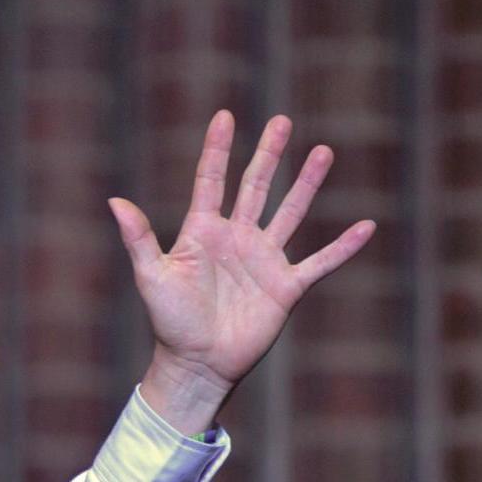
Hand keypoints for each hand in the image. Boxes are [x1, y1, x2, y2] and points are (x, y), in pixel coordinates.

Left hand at [113, 112, 375, 430]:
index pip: (211, 181)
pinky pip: (321, 262)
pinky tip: (367, 226)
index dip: (217, 150)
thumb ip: (138, 238)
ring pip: (291, 212)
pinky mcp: (286, 287)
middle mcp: (236, 239)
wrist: (197, 365)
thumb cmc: (169, 323)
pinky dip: (344, 247)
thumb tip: (114, 200)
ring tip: (323, 151)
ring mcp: (264, 261)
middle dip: (269, 154)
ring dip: (307, 184)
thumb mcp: (151, 276)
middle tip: (282, 121)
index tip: (224, 116)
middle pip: (256, 187)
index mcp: (203, 233)